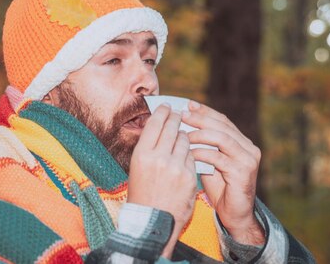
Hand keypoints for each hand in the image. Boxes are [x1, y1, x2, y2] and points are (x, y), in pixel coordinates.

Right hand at [128, 104, 196, 256]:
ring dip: (185, 137)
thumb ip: (149, 148)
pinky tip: (186, 157)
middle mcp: (159, 157)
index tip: (167, 107)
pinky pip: (192, 157)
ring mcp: (176, 167)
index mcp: (142, 154)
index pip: (155, 123)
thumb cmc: (141, 194)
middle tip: (179, 113)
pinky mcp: (189, 177)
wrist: (152, 222)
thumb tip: (159, 127)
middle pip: (172, 128)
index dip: (163, 112)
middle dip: (176, 118)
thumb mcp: (137, 168)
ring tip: (182, 137)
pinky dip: (190, 155)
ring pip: (185, 141)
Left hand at [183, 101, 264, 245]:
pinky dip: (202, 154)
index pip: (223, 121)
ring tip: (184, 134)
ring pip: (222, 139)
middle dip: (201, 119)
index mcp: (242, 142)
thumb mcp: (211, 161)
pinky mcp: (243, 173)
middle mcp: (249, 148)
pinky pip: (219, 158)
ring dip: (201, 134)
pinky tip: (189, 153)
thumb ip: (204, 145)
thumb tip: (182, 125)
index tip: (188, 105)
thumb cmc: (220, 188)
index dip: (205, 112)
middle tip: (183, 115)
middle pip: (223, 126)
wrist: (234, 214)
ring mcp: (248, 160)